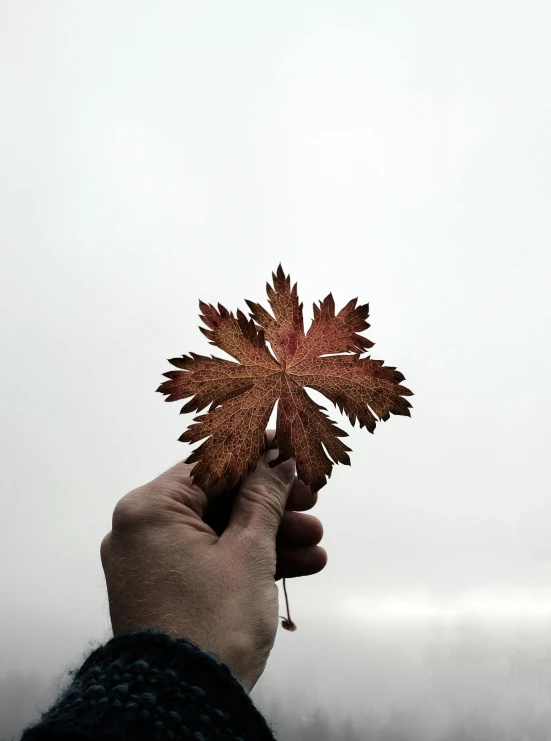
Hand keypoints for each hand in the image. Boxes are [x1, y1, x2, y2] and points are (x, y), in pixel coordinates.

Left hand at [100, 437, 326, 691]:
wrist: (181, 708)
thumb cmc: (214, 620)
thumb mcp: (248, 552)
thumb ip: (264, 498)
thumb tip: (277, 460)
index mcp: (150, 509)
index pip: (210, 463)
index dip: (256, 452)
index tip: (291, 446)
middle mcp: (141, 530)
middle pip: (217, 499)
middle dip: (271, 501)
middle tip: (313, 497)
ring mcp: (151, 563)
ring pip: (218, 532)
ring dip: (269, 534)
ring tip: (316, 541)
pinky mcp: (164, 590)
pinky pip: (209, 561)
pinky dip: (249, 561)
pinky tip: (300, 564)